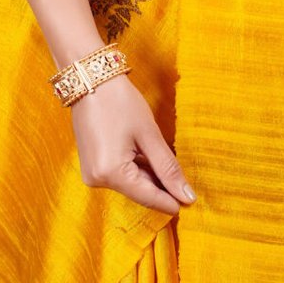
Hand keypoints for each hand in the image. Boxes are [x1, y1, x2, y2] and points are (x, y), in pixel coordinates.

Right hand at [70, 76, 196, 214]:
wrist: (90, 80)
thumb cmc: (120, 103)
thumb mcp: (150, 135)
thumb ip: (168, 169)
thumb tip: (187, 197)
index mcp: (111, 173)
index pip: (149, 198)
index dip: (173, 201)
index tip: (193, 201)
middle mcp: (97, 180)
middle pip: (140, 192)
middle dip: (163, 187)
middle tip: (185, 178)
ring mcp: (92, 174)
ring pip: (132, 184)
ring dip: (151, 176)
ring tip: (165, 158)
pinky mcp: (92, 167)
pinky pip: (121, 175)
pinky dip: (138, 169)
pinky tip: (149, 155)